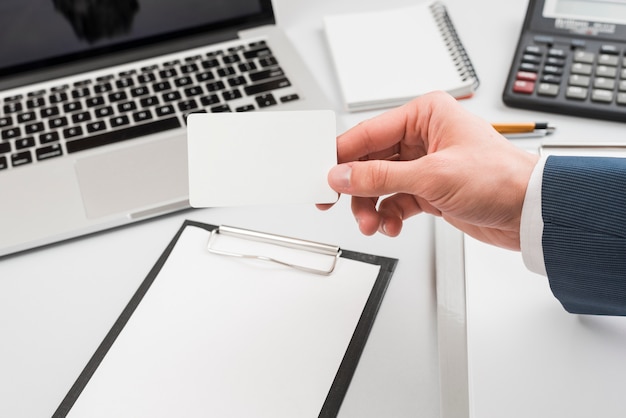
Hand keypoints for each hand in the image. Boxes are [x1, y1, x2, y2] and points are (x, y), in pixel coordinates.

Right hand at [320, 91, 538, 250]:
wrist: (530, 212)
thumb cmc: (500, 178)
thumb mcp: (432, 176)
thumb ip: (380, 177)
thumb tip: (342, 175)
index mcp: (425, 115)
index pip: (368, 133)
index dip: (341, 156)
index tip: (322, 175)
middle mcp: (422, 137)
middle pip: (369, 162)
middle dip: (357, 189)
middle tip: (339, 206)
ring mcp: (424, 165)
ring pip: (379, 185)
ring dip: (371, 207)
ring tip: (372, 224)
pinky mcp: (429, 190)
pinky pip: (395, 202)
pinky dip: (389, 216)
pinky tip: (392, 226)